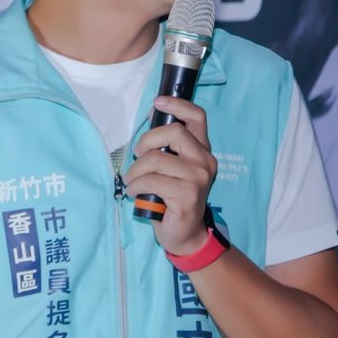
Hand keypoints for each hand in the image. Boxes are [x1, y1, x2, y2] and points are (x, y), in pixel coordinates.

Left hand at [125, 96, 217, 255]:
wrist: (185, 234)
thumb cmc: (172, 199)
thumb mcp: (172, 168)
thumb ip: (166, 146)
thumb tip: (152, 117)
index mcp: (202, 151)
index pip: (197, 117)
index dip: (177, 105)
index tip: (158, 103)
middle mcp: (205, 161)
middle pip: (173, 132)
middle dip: (146, 141)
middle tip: (137, 156)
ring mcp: (198, 178)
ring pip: (156, 159)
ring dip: (135, 171)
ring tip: (132, 181)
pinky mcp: (186, 195)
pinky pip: (151, 180)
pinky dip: (135, 185)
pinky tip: (135, 193)